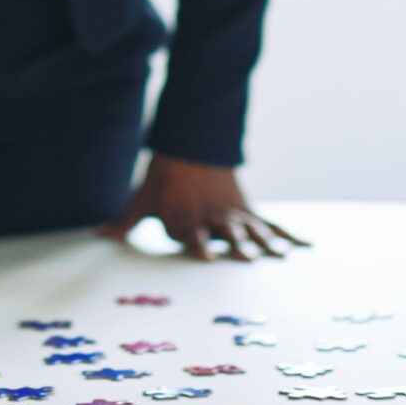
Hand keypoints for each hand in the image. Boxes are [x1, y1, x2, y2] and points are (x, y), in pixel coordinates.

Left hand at [98, 156, 307, 260]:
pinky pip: (272, 224)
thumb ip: (124, 222)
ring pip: (254, 230)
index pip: (192, 235)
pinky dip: (291, 235)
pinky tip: (306, 247)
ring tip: (281, 256)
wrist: (190, 146)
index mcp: (186, 218)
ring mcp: (234, 214)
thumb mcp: (142, 199)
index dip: (198, 245)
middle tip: (247, 257)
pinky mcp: (248, 210)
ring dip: (268, 243)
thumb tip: (98, 233)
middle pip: (227, 233)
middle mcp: (212, 218)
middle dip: (237, 245)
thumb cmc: (164, 180)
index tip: (208, 256)